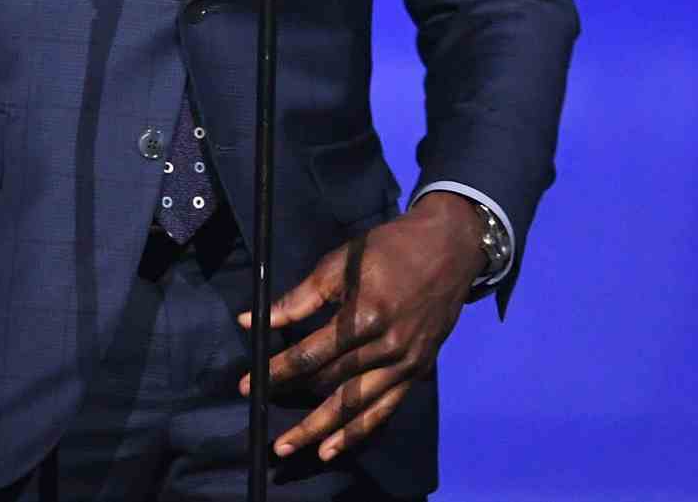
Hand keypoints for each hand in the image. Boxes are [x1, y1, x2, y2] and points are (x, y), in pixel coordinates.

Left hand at [237, 191, 485, 462]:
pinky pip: (384, 410)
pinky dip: (358, 432)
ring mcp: (405, 364)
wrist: (448, 250)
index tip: (250, 381)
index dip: (279, 369)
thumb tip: (254, 320)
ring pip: (356, 406)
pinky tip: (333, 448)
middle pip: (332, 383)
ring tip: (289, 445)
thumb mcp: (340, 261)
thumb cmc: (389, 249)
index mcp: (366, 314)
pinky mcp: (417, 372)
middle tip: (260, 409)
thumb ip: (299, 297)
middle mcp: (387, 347)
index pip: (312, 353)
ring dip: (320, 429)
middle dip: (292, 397)